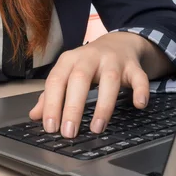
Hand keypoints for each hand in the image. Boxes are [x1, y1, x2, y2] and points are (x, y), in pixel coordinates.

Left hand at [28, 32, 149, 138]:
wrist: (118, 42)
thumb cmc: (88, 63)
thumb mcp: (68, 73)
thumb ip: (52, 94)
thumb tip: (35, 115)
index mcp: (69, 60)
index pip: (56, 80)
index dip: (51, 104)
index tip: (50, 127)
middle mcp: (90, 57)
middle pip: (80, 79)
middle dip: (73, 107)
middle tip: (69, 132)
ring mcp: (113, 60)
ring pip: (109, 80)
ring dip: (103, 105)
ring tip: (96, 128)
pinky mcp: (133, 66)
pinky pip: (139, 77)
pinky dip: (140, 90)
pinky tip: (138, 105)